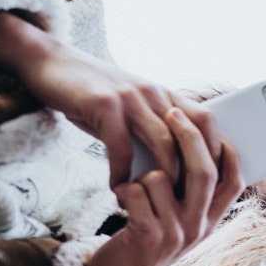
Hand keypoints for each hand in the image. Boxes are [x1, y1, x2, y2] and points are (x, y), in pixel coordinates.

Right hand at [0, 12, 222, 185]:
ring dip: (162, 178)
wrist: (50, 63)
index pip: (206, 121)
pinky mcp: (105, 105)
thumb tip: (171, 170)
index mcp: (165, 94)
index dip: (216, 151)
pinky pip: (121, 146)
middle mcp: (155, 93)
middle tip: (189, 203)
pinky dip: (122, 173)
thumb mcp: (130, 107)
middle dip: (195, 172)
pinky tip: (117, 188)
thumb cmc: (92, 93)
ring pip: (163, 143)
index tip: (214, 182)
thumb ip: (152, 130)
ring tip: (156, 202)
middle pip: (192, 135)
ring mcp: (131, 98)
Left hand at [83, 107, 242, 265]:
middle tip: (171, 112)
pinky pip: (136, 191)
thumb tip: (196, 142)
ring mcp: (176, 234)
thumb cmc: (146, 237)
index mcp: (211, 221)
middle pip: (204, 171)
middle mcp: (199, 228)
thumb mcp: (179, 219)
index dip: (227, 149)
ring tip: (134, 189)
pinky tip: (120, 201)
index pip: (234, 180)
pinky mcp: (148, 236)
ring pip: (162, 177)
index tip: (213, 123)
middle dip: (187, 136)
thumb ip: (191, 191)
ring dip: (141, 175)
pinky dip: (123, 189)